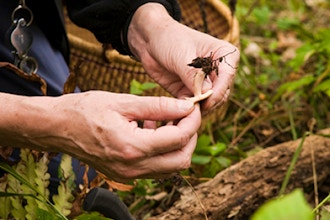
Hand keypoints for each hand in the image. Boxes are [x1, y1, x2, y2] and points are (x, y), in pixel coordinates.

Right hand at [1, 91, 200, 181]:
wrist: (58, 128)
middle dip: (190, 136)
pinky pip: (156, 167)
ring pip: (171, 166)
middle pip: (181, 159)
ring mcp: (129, 174)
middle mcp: (133, 167)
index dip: (192, 121)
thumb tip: (186, 106)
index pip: (179, 138)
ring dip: (177, 144)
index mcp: (133, 147)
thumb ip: (158, 106)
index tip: (193, 106)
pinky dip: (163, 150)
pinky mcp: (126, 174)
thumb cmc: (86, 110)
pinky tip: (152, 130)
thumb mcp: (124, 102)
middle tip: (184, 115)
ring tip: (166, 121)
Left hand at [128, 3, 239, 111]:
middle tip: (193, 107)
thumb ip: (193, 75)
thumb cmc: (169, 39)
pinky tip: (178, 111)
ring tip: (184, 110)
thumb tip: (205, 94)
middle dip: (209, 102)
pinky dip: (188, 110)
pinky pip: (195, 106)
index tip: (206, 100)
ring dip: (199, 107)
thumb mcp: (181, 55)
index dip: (218, 90)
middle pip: (221, 93)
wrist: (150, 41)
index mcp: (223, 54)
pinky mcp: (192, 92)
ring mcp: (205, 83)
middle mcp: (218, 70)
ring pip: (210, 102)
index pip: (227, 76)